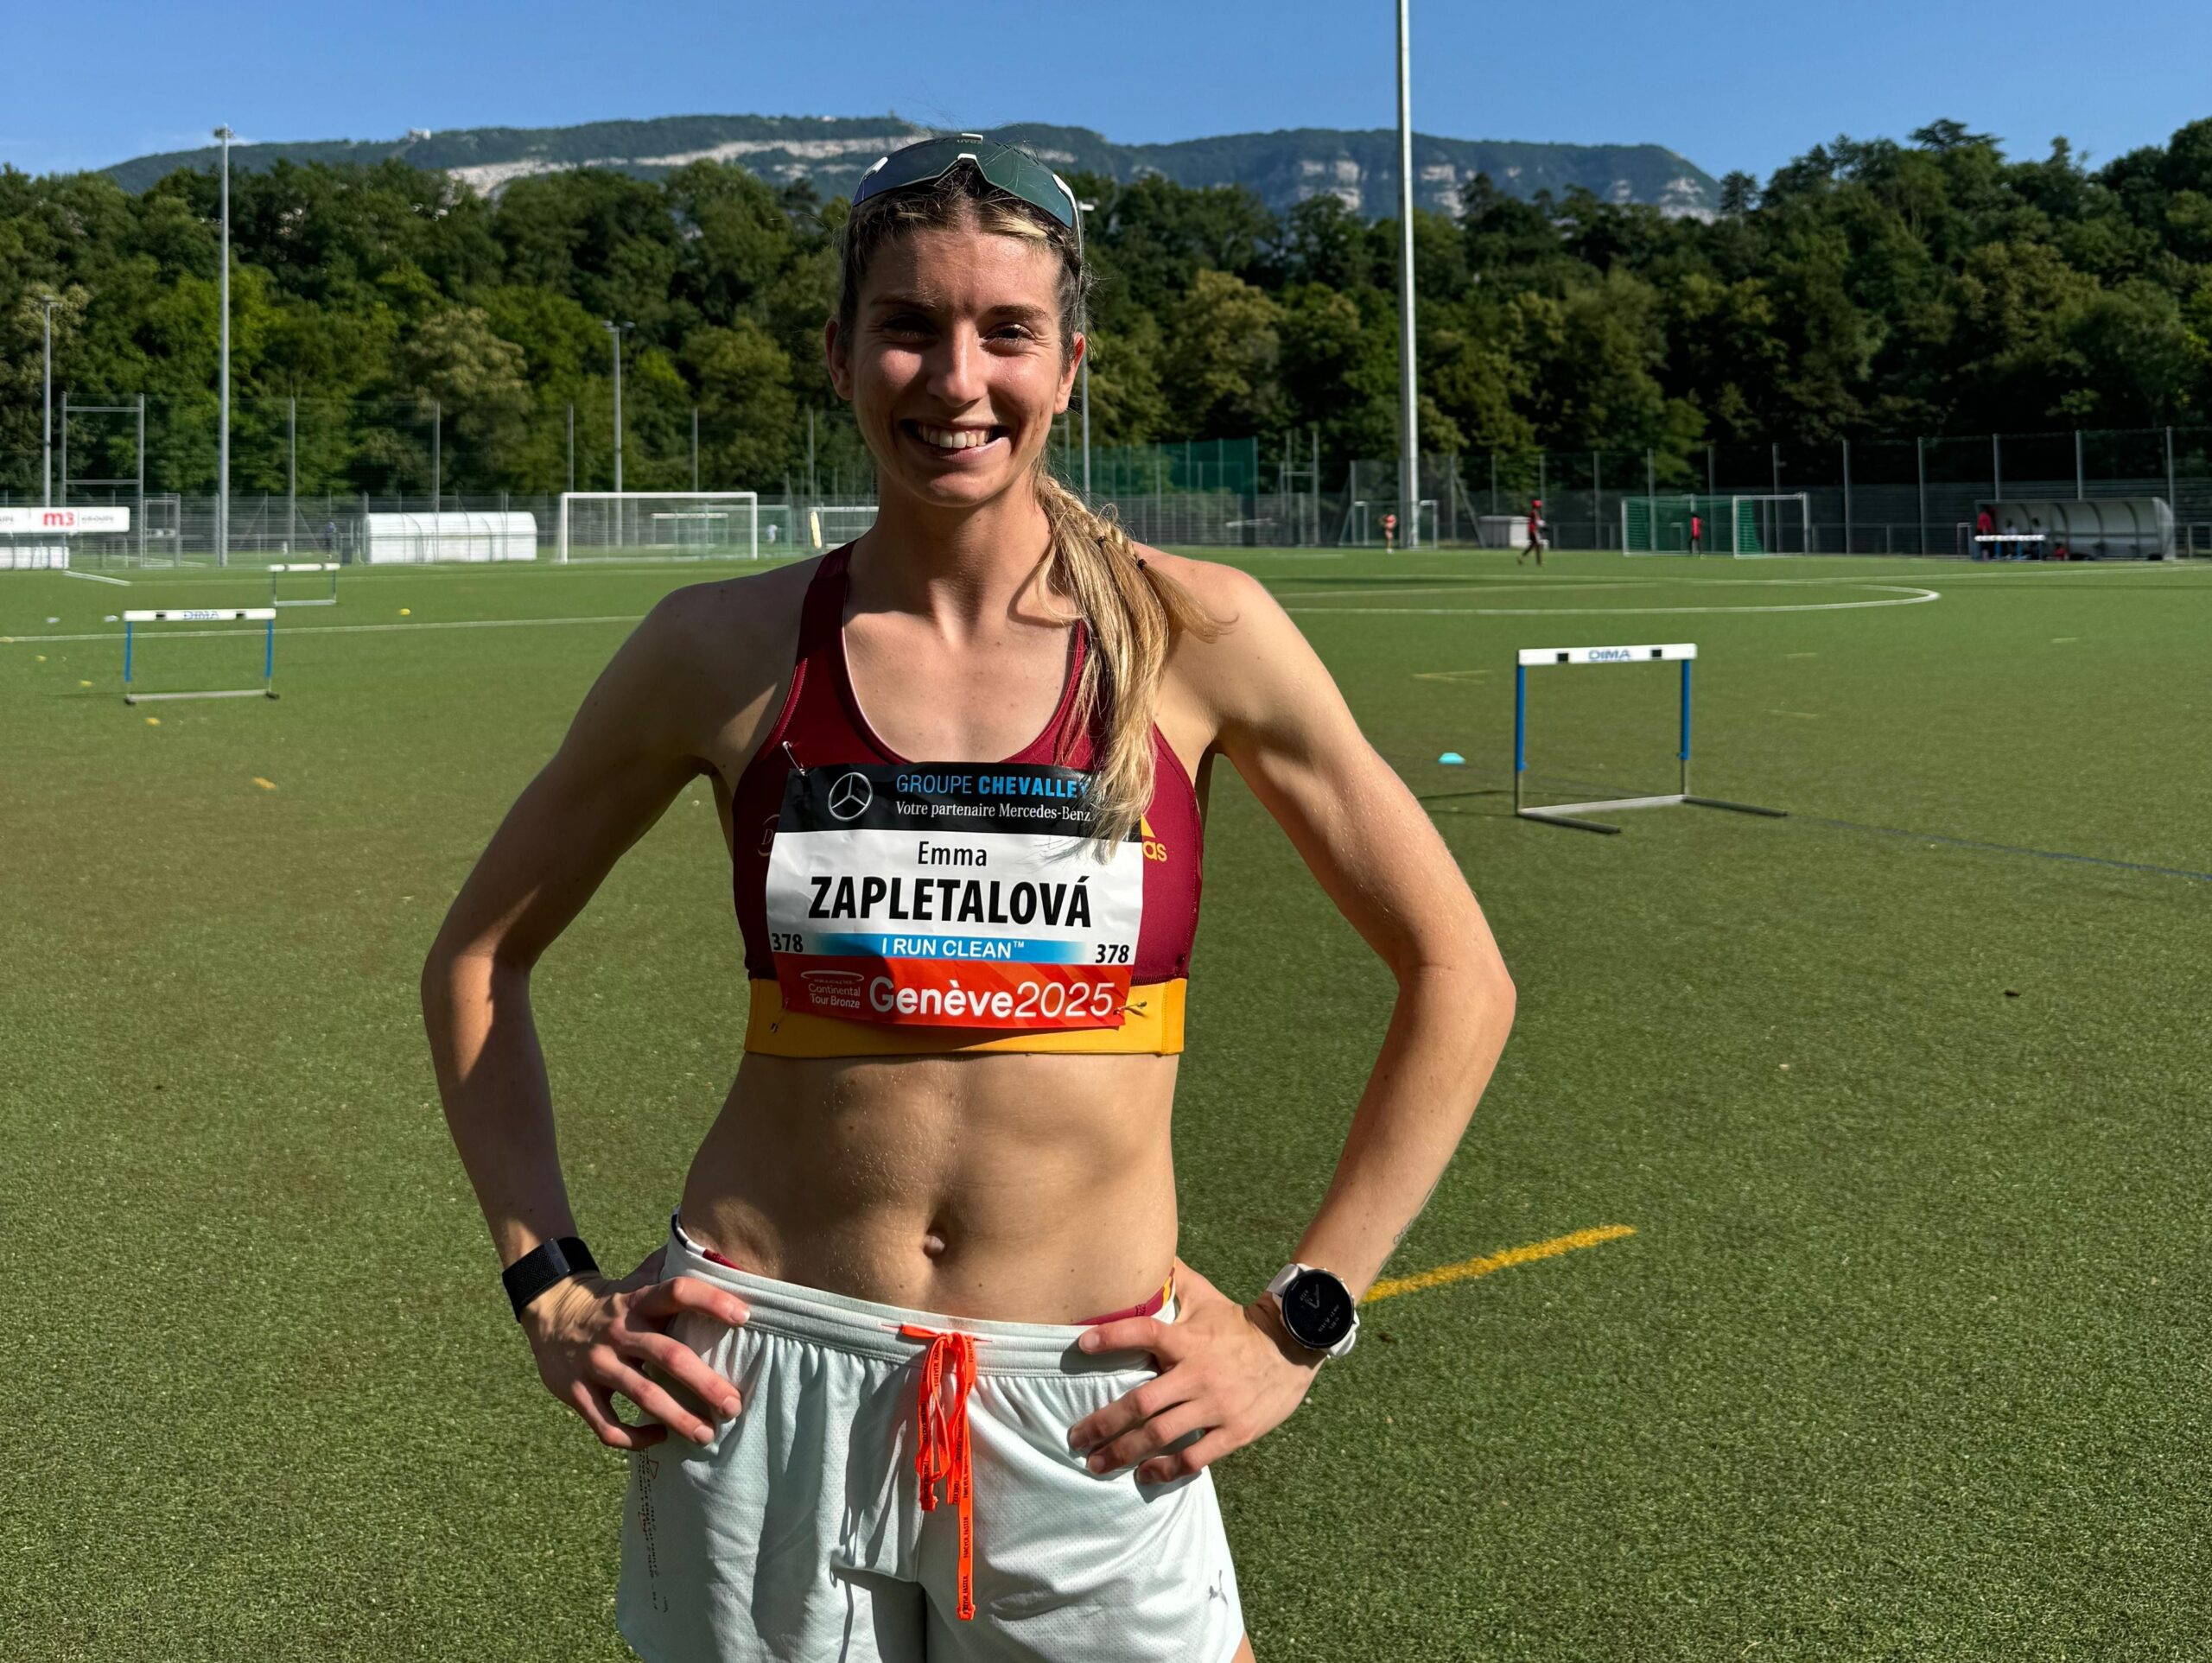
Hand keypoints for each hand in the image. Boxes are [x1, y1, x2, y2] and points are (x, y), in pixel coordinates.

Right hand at [518, 1245, 749, 1450]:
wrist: (550, 1310)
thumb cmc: (613, 1300)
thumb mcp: (637, 1278)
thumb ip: (672, 1267)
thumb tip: (716, 1249)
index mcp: (638, 1300)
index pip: (678, 1292)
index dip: (711, 1301)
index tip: (744, 1317)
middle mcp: (619, 1331)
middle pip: (668, 1356)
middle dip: (704, 1384)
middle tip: (733, 1406)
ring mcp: (597, 1363)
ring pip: (641, 1395)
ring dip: (677, 1418)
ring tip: (707, 1435)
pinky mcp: (577, 1393)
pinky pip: (607, 1425)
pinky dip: (635, 1437)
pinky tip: (659, 1437)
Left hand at [1066, 1261, 1323, 1484]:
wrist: (1291, 1350)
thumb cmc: (1238, 1325)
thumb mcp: (1207, 1297)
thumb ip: (1174, 1279)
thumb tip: (1146, 1250)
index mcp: (1188, 1340)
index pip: (1145, 1332)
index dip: (1112, 1336)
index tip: (1081, 1345)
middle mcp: (1198, 1374)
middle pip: (1142, 1402)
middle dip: (1103, 1422)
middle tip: (1075, 1438)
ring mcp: (1216, 1406)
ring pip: (1162, 1435)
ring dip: (1124, 1451)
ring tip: (1097, 1462)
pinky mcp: (1235, 1432)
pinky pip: (1195, 1457)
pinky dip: (1166, 1469)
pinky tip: (1144, 1474)